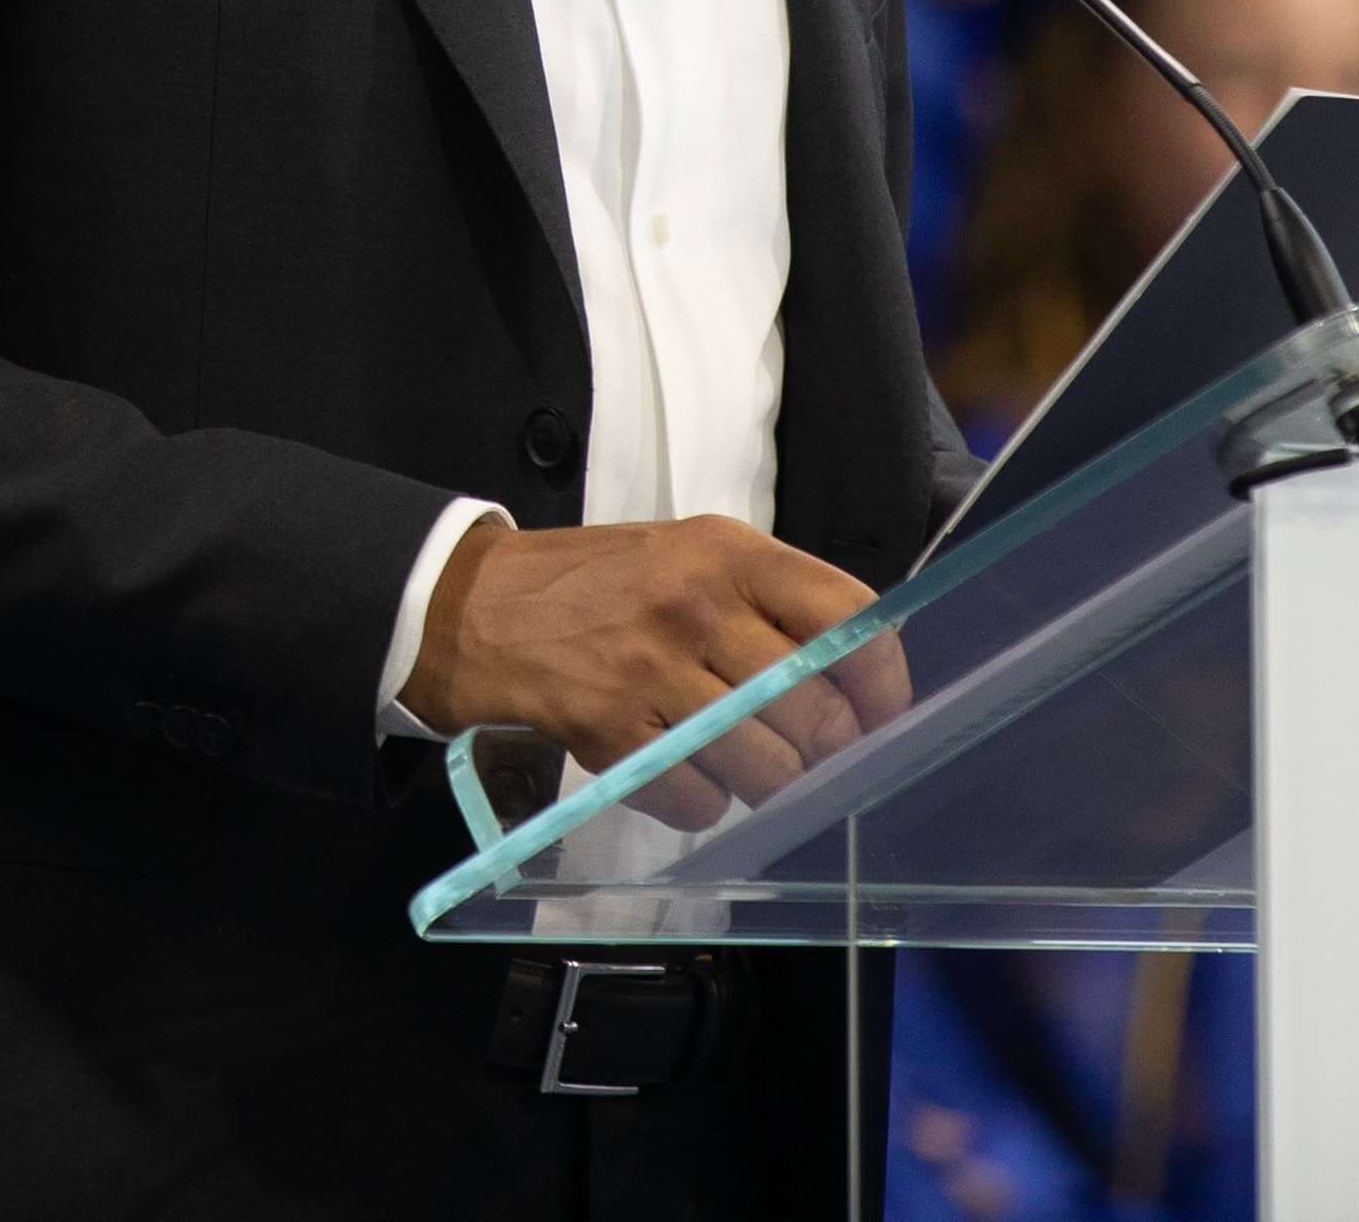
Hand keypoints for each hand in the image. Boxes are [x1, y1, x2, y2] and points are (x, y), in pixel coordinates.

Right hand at [404, 515, 899, 826]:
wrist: (478, 606)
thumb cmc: (601, 582)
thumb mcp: (687, 555)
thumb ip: (768, 599)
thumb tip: (856, 674)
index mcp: (726, 552)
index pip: (846, 617)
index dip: (881, 680)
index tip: (880, 713)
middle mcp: (695, 605)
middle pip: (813, 710)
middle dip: (825, 751)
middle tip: (809, 754)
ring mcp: (650, 671)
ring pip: (765, 768)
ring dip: (766, 784)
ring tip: (739, 764)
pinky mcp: (609, 732)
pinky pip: (700, 801)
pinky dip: (704, 805)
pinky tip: (680, 773)